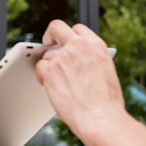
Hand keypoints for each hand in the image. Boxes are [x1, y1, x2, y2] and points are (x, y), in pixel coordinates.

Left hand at [35, 19, 124, 138]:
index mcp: (95, 45)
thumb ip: (89, 59)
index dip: (69, 36)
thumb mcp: (105, 71)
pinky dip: (42, 76)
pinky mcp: (50, 70)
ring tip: (58, 82)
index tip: (65, 42)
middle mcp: (78, 46)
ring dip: (49, 66)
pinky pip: (39, 67)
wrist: (101, 118)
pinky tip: (50, 85)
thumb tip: (76, 59)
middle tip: (48, 44)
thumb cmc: (106, 102)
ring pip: (46, 55)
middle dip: (50, 35)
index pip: (77, 29)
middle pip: (56, 27)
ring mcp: (63, 56)